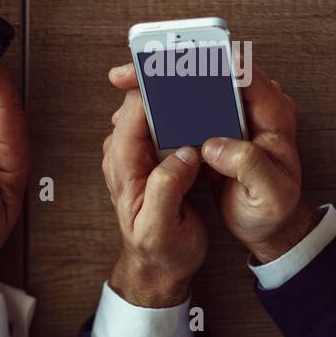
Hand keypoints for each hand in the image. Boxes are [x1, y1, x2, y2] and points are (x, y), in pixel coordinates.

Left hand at [101, 86, 206, 306]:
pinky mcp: (155, 155)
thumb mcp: (160, 229)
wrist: (159, 267)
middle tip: (206, 69)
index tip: (185, 70)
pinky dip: (186, 112)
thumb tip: (183, 154)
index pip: (137, 108)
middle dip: (172, 81)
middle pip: (146, 99)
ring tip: (210, 81)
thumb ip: (166, 188)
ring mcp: (139, 151)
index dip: (158, 85)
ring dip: (181, 93)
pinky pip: (168, 122)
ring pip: (158, 107)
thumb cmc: (159, 251)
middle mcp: (126, 152)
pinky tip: (207, 108)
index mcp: (124, 164)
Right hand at [108, 62, 314, 263]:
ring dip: (160, 81)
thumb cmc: (276, 209)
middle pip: (211, 69)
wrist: (270, 225)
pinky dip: (160, 104)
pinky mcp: (215, 127)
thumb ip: (248, 164)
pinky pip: (186, 105)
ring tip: (127, 83)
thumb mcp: (271, 193)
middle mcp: (253, 106)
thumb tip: (213, 145)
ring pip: (194, 84)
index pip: (244, 73)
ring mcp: (232, 115)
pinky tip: (137, 108)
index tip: (176, 59)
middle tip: (133, 72)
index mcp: (273, 115)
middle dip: (170, 64)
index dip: (208, 60)